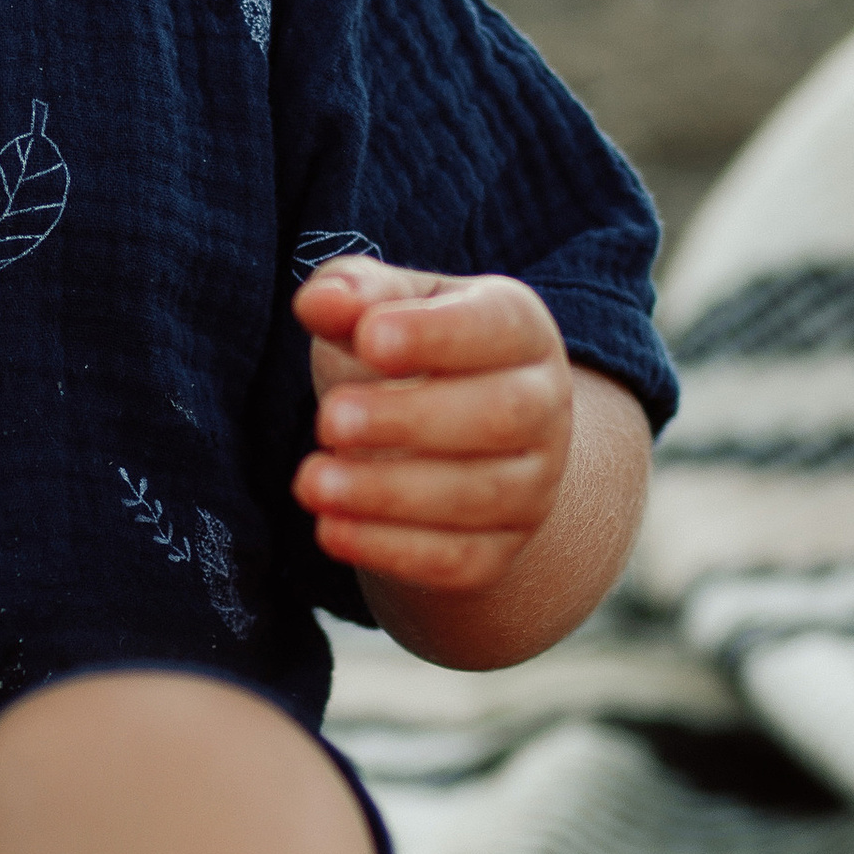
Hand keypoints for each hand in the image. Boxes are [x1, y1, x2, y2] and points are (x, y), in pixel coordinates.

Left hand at [291, 259, 572, 596]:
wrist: (442, 444)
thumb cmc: (405, 357)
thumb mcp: (382, 308)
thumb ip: (352, 293)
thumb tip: (320, 302)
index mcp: (520, 330)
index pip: (498, 327)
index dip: (436, 334)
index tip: (368, 339)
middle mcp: (543, 407)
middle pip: (502, 416)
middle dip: (410, 420)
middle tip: (328, 420)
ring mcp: (533, 485)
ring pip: (480, 497)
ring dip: (388, 494)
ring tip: (310, 482)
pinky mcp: (502, 549)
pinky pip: (460, 560)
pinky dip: (393, 550)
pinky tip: (331, 530)